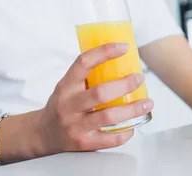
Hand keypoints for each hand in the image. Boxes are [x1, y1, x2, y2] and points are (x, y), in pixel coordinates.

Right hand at [34, 43, 152, 154]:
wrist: (43, 134)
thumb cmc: (62, 105)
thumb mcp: (67, 86)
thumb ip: (86, 75)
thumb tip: (119, 59)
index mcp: (65, 86)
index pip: (84, 63)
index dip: (105, 52)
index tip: (124, 47)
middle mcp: (69, 106)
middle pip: (100, 93)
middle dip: (125, 85)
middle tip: (139, 78)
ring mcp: (75, 126)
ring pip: (108, 117)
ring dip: (133, 109)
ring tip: (147, 102)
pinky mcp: (84, 143)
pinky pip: (109, 139)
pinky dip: (125, 132)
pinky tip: (133, 125)